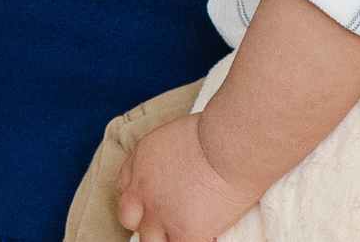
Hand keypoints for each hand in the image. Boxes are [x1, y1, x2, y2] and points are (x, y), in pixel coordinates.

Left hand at [116, 113, 261, 241]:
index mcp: (143, 157)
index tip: (155, 198)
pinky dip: (193, 240)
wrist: (233, 142)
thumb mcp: (183, 133)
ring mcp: (160, 213)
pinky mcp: (182, 232)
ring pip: (149, 240)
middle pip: (128, 216)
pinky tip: (205, 235)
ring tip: (188, 227)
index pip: (125, 185)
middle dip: (146, 218)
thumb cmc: (221, 128)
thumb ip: (174, 156)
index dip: (141, 195)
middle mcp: (143, 187)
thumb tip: (186, 169)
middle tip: (170, 215)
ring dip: (167, 236)